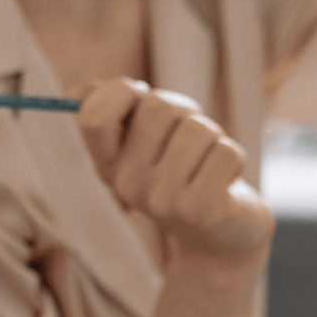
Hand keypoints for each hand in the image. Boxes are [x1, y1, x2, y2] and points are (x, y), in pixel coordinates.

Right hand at [70, 78, 273, 260]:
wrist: (218, 226)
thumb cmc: (182, 164)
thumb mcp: (145, 135)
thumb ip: (116, 107)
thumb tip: (82, 91)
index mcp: (107, 164)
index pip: (94, 117)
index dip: (121, 92)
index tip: (141, 95)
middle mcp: (127, 186)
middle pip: (157, 108)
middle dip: (183, 111)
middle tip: (188, 135)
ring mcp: (162, 203)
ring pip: (198, 129)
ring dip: (213, 136)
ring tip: (207, 160)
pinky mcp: (202, 213)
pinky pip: (227, 153)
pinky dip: (234, 158)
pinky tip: (224, 180)